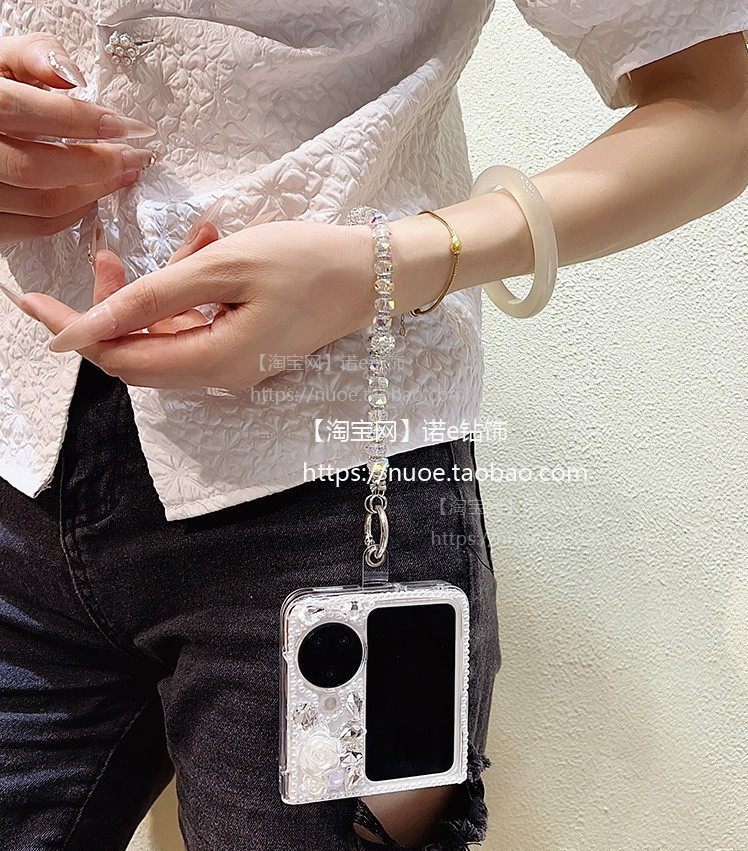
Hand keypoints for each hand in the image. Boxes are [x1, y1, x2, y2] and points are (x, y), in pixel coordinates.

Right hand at [0, 32, 155, 239]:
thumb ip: (31, 57)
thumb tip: (73, 74)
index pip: (28, 113)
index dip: (81, 120)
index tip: (122, 124)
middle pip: (40, 168)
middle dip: (98, 164)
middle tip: (134, 156)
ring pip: (44, 203)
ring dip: (94, 191)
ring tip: (122, 173)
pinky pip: (38, 227)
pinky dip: (73, 213)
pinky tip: (92, 194)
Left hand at [16, 218, 373, 389]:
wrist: (376, 275)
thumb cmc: (306, 263)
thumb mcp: (223, 267)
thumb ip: (150, 298)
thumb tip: (84, 331)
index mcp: (214, 362)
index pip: (120, 359)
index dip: (76, 332)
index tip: (32, 299)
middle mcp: (221, 376)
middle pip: (140, 353)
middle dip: (115, 306)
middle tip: (110, 253)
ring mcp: (236, 365)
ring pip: (167, 338)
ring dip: (158, 294)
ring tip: (189, 241)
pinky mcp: (247, 349)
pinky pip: (196, 329)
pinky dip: (187, 295)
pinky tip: (207, 253)